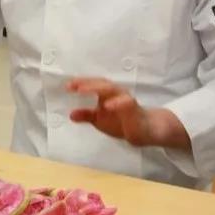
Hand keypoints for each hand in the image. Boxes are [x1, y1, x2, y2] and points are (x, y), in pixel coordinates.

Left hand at [68, 78, 190, 150]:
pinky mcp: (135, 111)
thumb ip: (87, 116)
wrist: (147, 130)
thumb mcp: (101, 120)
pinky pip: (127, 104)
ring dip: (97, 88)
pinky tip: (107, 105)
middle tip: (72, 85)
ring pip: (112, 89)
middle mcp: (116, 93)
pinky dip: (117, 103)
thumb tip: (71, 114)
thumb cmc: (123, 121)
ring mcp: (126, 100)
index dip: (81, 83)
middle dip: (86, 83)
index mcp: (107, 94)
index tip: (67, 86)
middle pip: (101, 84)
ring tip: (82, 90)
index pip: (93, 85)